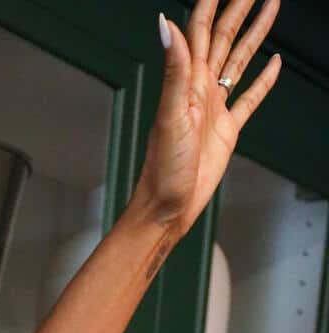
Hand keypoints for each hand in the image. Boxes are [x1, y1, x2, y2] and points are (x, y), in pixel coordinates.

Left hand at [135, 1, 281, 236]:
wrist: (167, 208)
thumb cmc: (163, 169)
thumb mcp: (170, 114)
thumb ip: (174, 68)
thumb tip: (167, 25)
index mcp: (188, 81)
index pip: (202, 29)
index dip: (213, 2)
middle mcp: (201, 89)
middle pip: (225, 36)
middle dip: (240, 7)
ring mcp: (215, 107)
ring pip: (240, 59)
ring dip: (255, 32)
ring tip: (271, 6)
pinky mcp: (227, 129)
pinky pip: (249, 98)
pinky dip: (264, 80)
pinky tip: (274, 63)